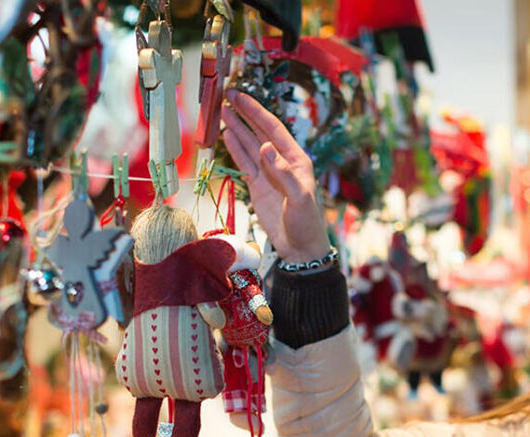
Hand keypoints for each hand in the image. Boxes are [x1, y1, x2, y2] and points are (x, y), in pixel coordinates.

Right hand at [220, 90, 330, 262]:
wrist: (299, 248)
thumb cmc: (306, 223)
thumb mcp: (299, 198)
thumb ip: (283, 173)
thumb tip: (265, 147)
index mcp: (296, 159)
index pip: (272, 129)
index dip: (255, 111)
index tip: (240, 97)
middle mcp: (282, 161)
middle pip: (259, 131)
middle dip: (244, 113)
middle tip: (227, 94)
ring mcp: (268, 173)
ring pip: (249, 145)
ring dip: (237, 127)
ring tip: (222, 111)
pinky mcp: (258, 186)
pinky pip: (244, 162)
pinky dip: (235, 148)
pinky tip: (227, 134)